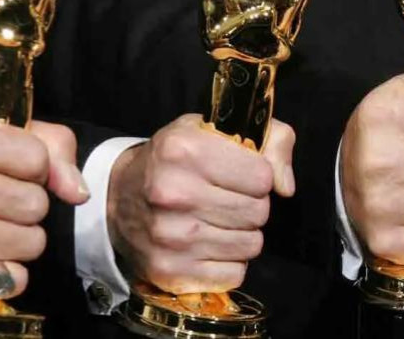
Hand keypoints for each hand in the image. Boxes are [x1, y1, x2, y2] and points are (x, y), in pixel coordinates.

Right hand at [0, 111, 88, 299]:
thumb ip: (52, 150)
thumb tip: (78, 193)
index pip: (36, 158)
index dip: (31, 166)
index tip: (2, 167)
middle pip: (35, 204)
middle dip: (26, 203)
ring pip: (31, 242)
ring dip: (19, 237)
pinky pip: (14, 277)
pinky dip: (5, 269)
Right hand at [107, 114, 294, 293]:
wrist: (117, 197)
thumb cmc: (174, 161)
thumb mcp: (213, 130)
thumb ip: (268, 140)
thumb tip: (286, 187)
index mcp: (184, 150)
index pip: (262, 177)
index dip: (258, 176)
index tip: (241, 175)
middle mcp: (173, 193)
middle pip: (258, 212)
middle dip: (251, 205)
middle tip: (228, 199)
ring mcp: (170, 237)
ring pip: (251, 245)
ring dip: (242, 234)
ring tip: (217, 220)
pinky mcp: (170, 271)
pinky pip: (235, 274)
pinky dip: (229, 262)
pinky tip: (209, 244)